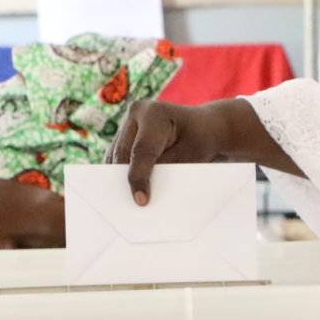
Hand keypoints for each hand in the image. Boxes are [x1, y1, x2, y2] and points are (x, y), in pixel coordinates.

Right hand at [110, 96, 293, 203]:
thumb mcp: (190, 155)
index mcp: (154, 113)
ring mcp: (128, 122)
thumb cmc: (200, 139)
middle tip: (130, 206)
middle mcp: (136, 113)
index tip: (141, 201)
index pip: (142, 151)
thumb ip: (166, 169)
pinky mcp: (124, 134)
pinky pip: (116, 156)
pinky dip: (120, 173)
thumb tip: (142, 192)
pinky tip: (123, 190)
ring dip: (118, 177)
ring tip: (124, 202)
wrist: (204, 126)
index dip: (139, 177)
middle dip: (125, 180)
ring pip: (115, 156)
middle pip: (123, 154)